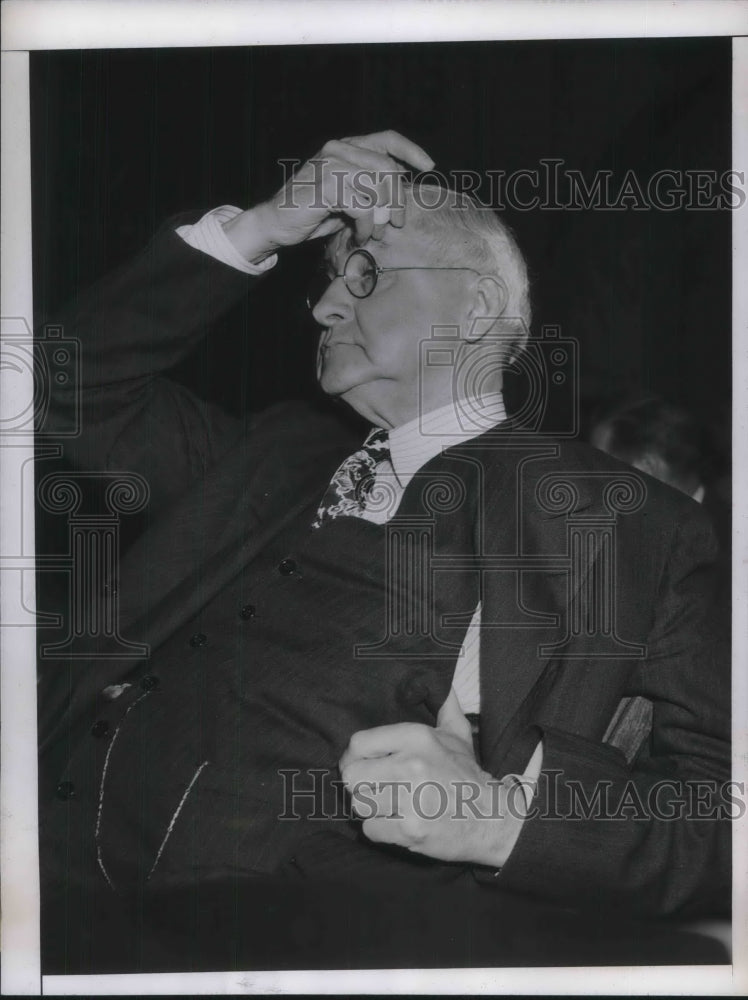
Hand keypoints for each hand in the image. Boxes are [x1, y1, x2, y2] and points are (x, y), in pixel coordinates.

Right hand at [223, 130, 434, 261]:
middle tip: (396, 223)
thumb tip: (400, 185)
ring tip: (375, 233)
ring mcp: (331, 165)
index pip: (386, 139)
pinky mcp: (325, 186)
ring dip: (382, 216)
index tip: (429, 167)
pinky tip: (361, 236)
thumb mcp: (347, 196)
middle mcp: (339, 150)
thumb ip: (369, 186)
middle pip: (387, 168)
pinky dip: (366, 226)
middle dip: (397, 199)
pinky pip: (362, 206)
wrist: (275, 224)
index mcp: (346, 147)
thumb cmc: (312, 213)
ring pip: (377, 186)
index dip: (411, 151)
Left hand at [339, 690, 527, 866]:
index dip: (352, 756)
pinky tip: (397, 823)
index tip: (361, 764)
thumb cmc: (468, 775)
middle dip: (360, 784)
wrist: (492, 818)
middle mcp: (412, 765)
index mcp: (417, 737)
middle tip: (374, 788)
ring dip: (370, 808)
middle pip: (353, 776)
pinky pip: (371, 829)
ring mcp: (411, 799)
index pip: (359, 743)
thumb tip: (443, 681)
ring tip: (388, 806)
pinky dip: (381, 830)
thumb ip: (444, 704)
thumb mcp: (458, 733)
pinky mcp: (410, 829)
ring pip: (359, 803)